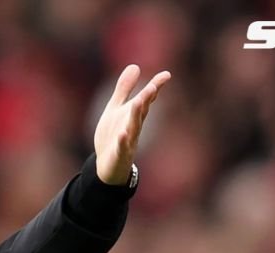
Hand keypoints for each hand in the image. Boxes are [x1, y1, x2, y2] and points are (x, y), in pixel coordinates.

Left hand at [94, 65, 170, 184]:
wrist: (108, 164)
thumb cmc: (113, 134)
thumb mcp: (115, 109)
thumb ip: (124, 89)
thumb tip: (135, 65)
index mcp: (133, 114)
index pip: (146, 99)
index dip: (155, 87)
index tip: (166, 75)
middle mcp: (133, 126)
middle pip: (141, 111)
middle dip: (146, 99)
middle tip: (152, 87)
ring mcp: (128, 141)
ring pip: (133, 127)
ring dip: (136, 115)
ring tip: (139, 102)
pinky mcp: (118, 154)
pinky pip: (121, 147)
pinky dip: (123, 141)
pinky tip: (122, 134)